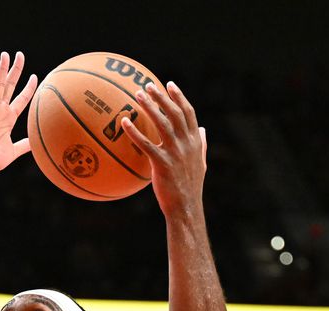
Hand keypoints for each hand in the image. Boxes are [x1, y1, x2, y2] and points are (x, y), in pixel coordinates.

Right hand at [0, 51, 36, 174]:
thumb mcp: (14, 151)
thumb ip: (24, 145)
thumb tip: (37, 143)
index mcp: (8, 118)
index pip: (21, 98)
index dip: (28, 87)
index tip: (35, 76)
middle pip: (9, 86)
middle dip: (15, 70)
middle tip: (20, 54)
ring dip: (1, 70)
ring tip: (5, 55)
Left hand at [121, 80, 207, 215]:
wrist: (187, 207)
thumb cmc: (191, 187)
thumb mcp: (201, 163)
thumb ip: (202, 144)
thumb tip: (203, 130)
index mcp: (196, 141)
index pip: (188, 113)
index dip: (179, 97)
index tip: (169, 85)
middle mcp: (187, 143)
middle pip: (174, 113)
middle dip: (161, 96)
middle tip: (148, 85)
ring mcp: (176, 152)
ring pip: (162, 122)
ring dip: (149, 106)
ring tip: (136, 95)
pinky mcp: (162, 163)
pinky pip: (146, 144)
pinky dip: (135, 131)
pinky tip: (124, 122)